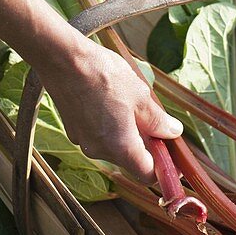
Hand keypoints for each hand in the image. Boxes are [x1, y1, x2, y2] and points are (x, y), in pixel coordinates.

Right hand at [37, 40, 182, 180]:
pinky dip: (107, 126)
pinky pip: (98, 136)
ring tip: (129, 104)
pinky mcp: (72, 130)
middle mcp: (99, 151)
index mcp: (121, 147)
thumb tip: (172, 132)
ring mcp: (83, 141)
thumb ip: (158, 121)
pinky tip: (109, 101)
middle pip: (129, 160)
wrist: (63, 60)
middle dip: (144, 145)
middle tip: (154, 121)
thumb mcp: (141, 96)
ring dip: (126, 133)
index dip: (162, 168)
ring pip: (113, 147)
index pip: (146, 175)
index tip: (171, 156)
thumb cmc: (103, 75)